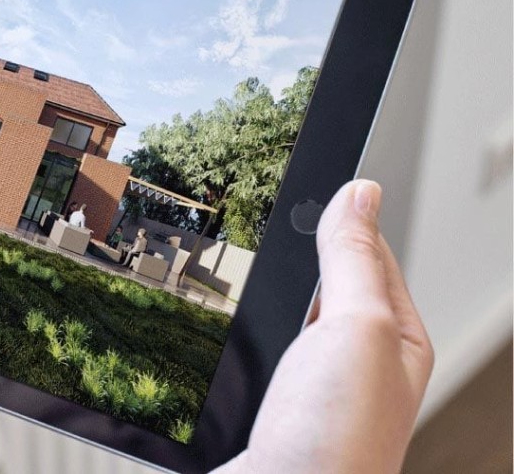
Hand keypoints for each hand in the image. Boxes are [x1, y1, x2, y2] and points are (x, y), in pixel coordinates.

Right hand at [214, 180, 433, 472]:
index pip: (371, 253)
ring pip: (282, 313)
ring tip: (238, 263)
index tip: (311, 173)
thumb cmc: (334, 442)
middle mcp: (354, 362)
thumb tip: (360, 191)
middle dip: (295, 252)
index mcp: (393, 338)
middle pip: (322, 282)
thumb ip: (353, 259)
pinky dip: (237, 327)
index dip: (341, 213)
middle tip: (263, 211)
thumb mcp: (357, 327)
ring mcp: (308, 385)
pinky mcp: (267, 404)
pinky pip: (254, 347)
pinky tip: (220, 322)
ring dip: (260, 292)